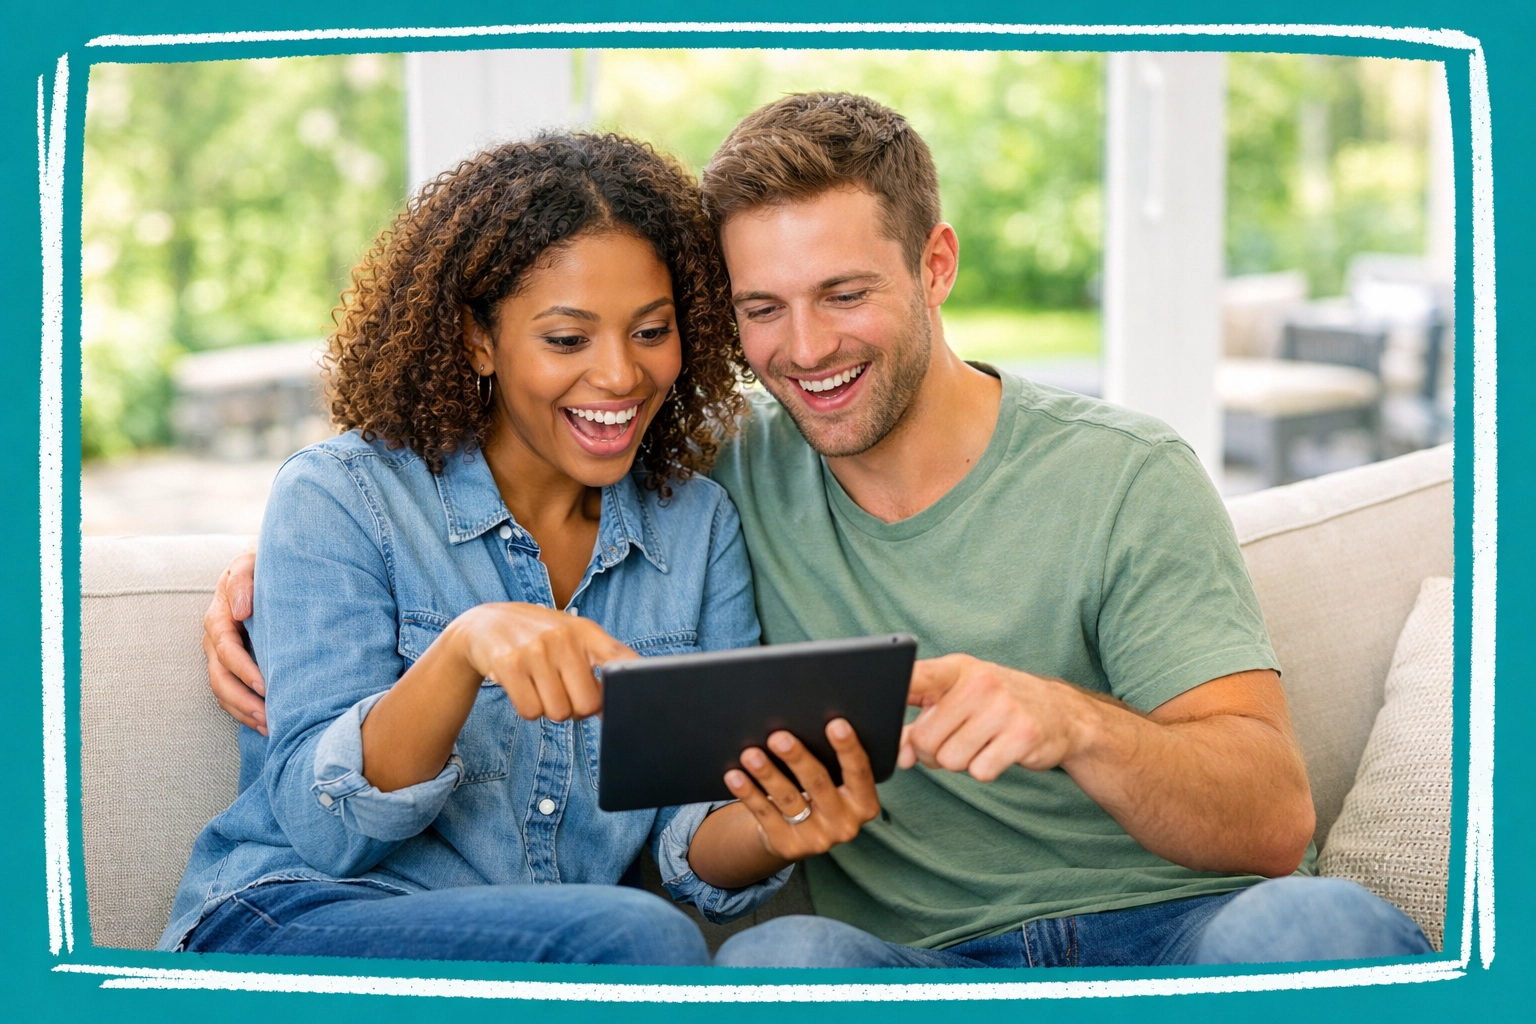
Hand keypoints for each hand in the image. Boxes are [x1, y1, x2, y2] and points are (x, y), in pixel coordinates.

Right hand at [204, 550, 265, 734]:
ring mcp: (220, 655)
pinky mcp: (231, 666)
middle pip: (220, 678)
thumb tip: (240, 611)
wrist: (264, 571)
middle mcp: (215, 640)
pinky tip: (266, 724)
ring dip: (244, 712)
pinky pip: (230, 694)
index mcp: (219, 617)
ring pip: (222, 691)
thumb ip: (243, 581)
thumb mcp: (250, 564)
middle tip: (269, 717)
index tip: (265, 686)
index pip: (227, 649)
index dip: (244, 670)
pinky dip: (244, 712)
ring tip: (270, 728)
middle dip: (243, 701)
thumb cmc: (260, 567)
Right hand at [449, 603, 635, 720]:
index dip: (629, 686)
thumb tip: (618, 707)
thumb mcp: (572, 637)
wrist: (485, 624)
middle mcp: (563, 638)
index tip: (629, 704)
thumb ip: (600, 664)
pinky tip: (523, 687)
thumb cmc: (539, 637)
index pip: (621, 660)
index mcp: (586, 631)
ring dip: (550, 709)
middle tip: (564, 694)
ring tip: (540, 686)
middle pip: (588, 705)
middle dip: (577, 710)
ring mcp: (535, 650)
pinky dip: (528, 709)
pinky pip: (531, 712)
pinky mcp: (509, 664)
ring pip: (558, 713)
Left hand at [723, 719, 879, 861]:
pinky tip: (735, 776)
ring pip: (788, 799)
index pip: (859, 773)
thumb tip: (807, 721)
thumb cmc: (819, 793)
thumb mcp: (836, 784)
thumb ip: (831, 762)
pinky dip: (748, 793)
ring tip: (751, 754)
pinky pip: (764, 814)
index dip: (849, 748)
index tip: (836, 724)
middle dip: (797, 758)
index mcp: (864, 804)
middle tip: (779, 737)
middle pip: (818, 784)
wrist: (798, 835)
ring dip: (767, 774)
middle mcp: (844, 825)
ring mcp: (815, 839)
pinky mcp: (787, 845)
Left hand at [899, 654, 1089, 781]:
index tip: (874, 702)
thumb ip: (921, 722)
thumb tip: (899, 755)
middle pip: (925, 738)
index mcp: (957, 669)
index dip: (892, 690)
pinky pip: (980, 771)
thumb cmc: (995, 705)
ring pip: (950, 759)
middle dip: (931, 752)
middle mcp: (980, 684)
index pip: (915, 677)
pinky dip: (984, 770)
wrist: (1061, 713)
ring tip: (977, 744)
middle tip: (951, 742)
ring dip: (958, 762)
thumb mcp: (958, 699)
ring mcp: (1004, 709)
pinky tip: (997, 752)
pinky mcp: (1023, 736)